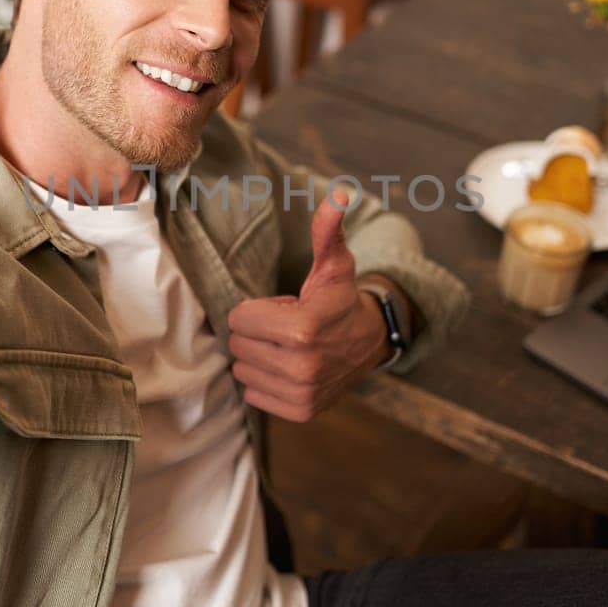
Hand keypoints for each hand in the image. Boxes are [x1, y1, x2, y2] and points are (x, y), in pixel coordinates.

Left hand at [227, 190, 390, 421]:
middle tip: (287, 328)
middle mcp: (300, 367)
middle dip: (258, 332)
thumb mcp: (333, 263)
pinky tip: (290, 368)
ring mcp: (301, 393)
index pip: (238, 318)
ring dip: (260, 357)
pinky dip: (266, 380)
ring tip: (290, 348)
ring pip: (243, 369)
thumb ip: (327, 231)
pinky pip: (254, 393)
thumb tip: (339, 195)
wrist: (369, 342)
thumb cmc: (340, 298)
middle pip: (238, 344)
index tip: (285, 308)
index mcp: (301, 330)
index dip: (258, 308)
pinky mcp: (300, 411)